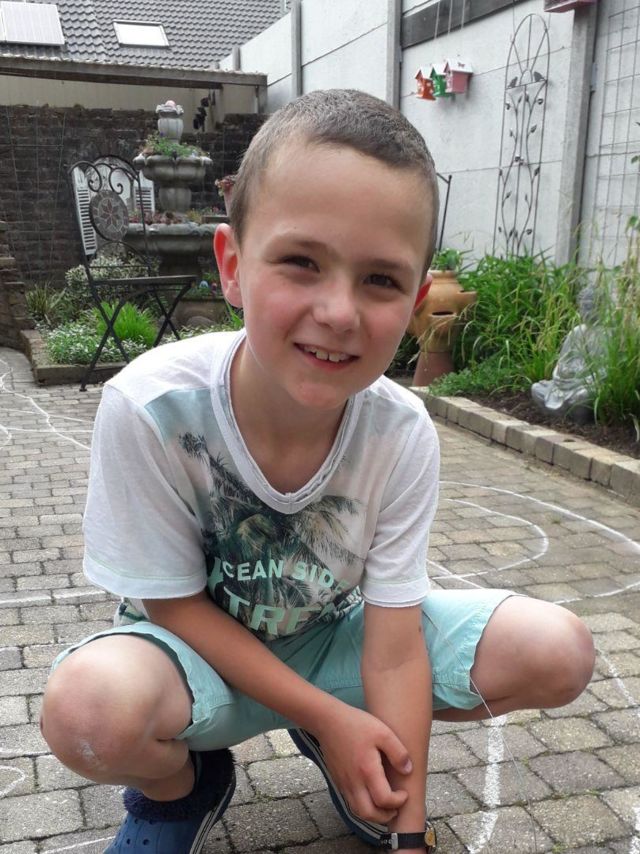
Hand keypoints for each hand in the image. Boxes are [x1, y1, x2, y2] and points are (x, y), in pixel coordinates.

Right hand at [312, 705, 411, 824]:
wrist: (327, 721)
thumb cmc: (356, 724)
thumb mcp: (383, 732)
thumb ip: (398, 752)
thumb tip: (408, 770)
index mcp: (367, 770)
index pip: (383, 800)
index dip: (398, 802)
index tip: (404, 793)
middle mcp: (353, 781)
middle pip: (368, 813)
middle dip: (385, 816)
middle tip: (396, 808)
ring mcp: (343, 783)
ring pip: (357, 811)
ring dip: (373, 815)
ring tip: (385, 806)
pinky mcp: (338, 780)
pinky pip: (350, 802)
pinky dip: (362, 807)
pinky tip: (370, 796)